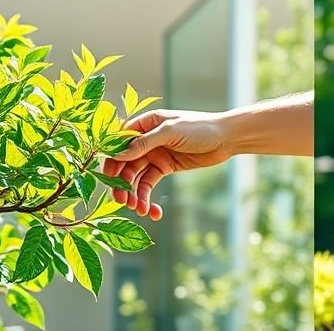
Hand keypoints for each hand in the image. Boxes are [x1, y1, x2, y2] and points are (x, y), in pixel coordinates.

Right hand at [101, 109, 233, 218]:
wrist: (226, 138)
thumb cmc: (199, 128)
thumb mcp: (171, 132)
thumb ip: (145, 143)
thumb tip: (119, 155)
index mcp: (146, 124)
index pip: (120, 141)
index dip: (112, 159)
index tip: (108, 177)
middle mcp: (147, 139)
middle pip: (125, 163)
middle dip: (121, 183)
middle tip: (122, 201)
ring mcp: (155, 154)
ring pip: (136, 177)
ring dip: (135, 194)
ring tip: (139, 210)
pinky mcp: (165, 167)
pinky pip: (149, 184)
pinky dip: (148, 198)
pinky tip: (153, 211)